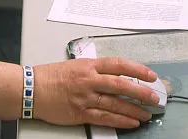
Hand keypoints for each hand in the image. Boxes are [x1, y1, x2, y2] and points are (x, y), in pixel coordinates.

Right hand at [32, 57, 158, 128]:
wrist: (32, 89)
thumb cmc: (51, 76)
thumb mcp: (76, 65)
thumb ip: (96, 69)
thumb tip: (117, 75)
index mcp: (89, 65)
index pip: (119, 65)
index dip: (138, 69)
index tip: (151, 75)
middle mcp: (89, 80)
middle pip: (122, 85)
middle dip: (141, 92)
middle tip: (155, 97)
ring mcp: (85, 97)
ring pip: (116, 104)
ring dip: (134, 110)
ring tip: (147, 114)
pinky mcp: (80, 113)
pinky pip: (105, 117)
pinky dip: (120, 120)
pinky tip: (131, 122)